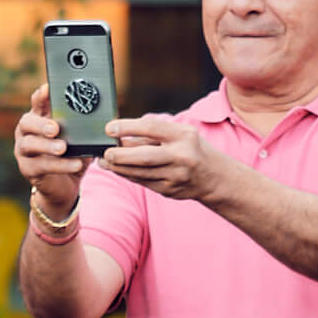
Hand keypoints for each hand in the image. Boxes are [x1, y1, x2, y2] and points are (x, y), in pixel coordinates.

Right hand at [15, 84, 87, 215]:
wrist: (64, 185)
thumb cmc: (71, 154)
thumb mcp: (79, 137)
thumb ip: (83, 125)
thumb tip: (104, 114)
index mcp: (39, 118)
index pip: (37, 102)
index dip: (41, 96)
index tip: (48, 89)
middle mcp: (26, 132)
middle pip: (27, 123)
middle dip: (41, 124)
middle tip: (55, 128)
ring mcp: (23, 151)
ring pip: (29, 145)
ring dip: (47, 146)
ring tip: (63, 148)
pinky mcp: (27, 169)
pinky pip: (41, 166)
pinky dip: (60, 165)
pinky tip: (75, 164)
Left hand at [99, 115, 233, 203]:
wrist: (213, 177)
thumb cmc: (192, 149)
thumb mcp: (180, 134)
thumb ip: (153, 134)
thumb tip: (120, 135)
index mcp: (184, 136)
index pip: (152, 128)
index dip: (128, 127)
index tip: (109, 128)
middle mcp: (181, 156)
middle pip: (144, 156)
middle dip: (120, 155)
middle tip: (104, 152)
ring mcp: (175, 176)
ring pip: (140, 173)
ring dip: (118, 167)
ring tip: (103, 161)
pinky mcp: (169, 190)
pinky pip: (142, 182)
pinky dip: (128, 175)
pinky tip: (117, 169)